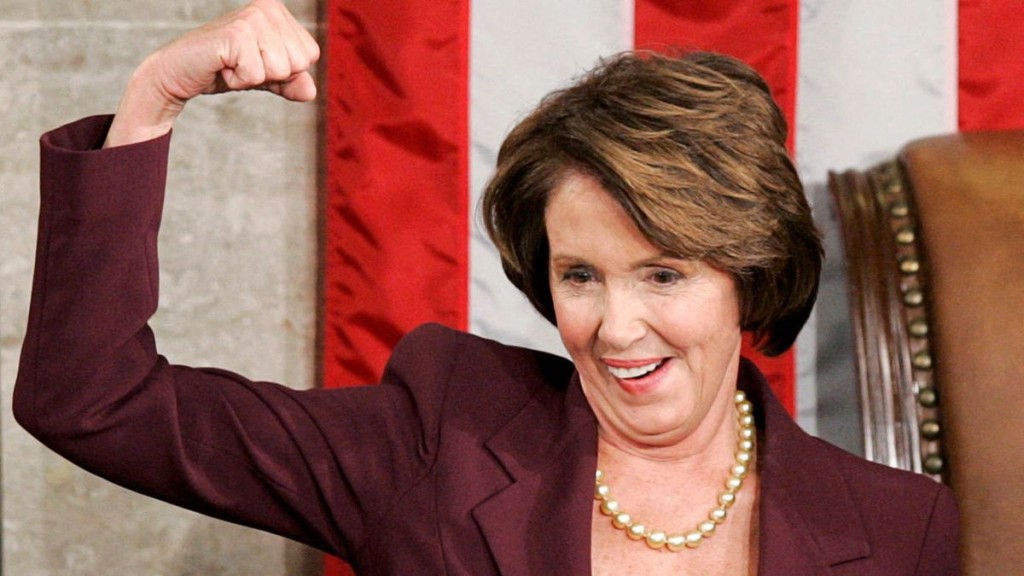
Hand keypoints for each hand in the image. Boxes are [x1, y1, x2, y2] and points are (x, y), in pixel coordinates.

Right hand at [105, 0, 319, 146]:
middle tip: (242, 63)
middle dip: (271, 75)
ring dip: (254, 78)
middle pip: (299, 64)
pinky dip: (238, 80)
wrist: (180, 72)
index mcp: (279, 12)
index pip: (310, 55)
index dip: (285, 70)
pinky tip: (222, 66)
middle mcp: (268, 8)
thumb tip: (311, 91)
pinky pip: (256, 76)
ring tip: (232, 64)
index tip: (256, 61)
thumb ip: (292, 83)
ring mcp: (252, 18)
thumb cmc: (224, 69)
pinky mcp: (236, 34)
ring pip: (280, 70)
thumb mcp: (266, 77)